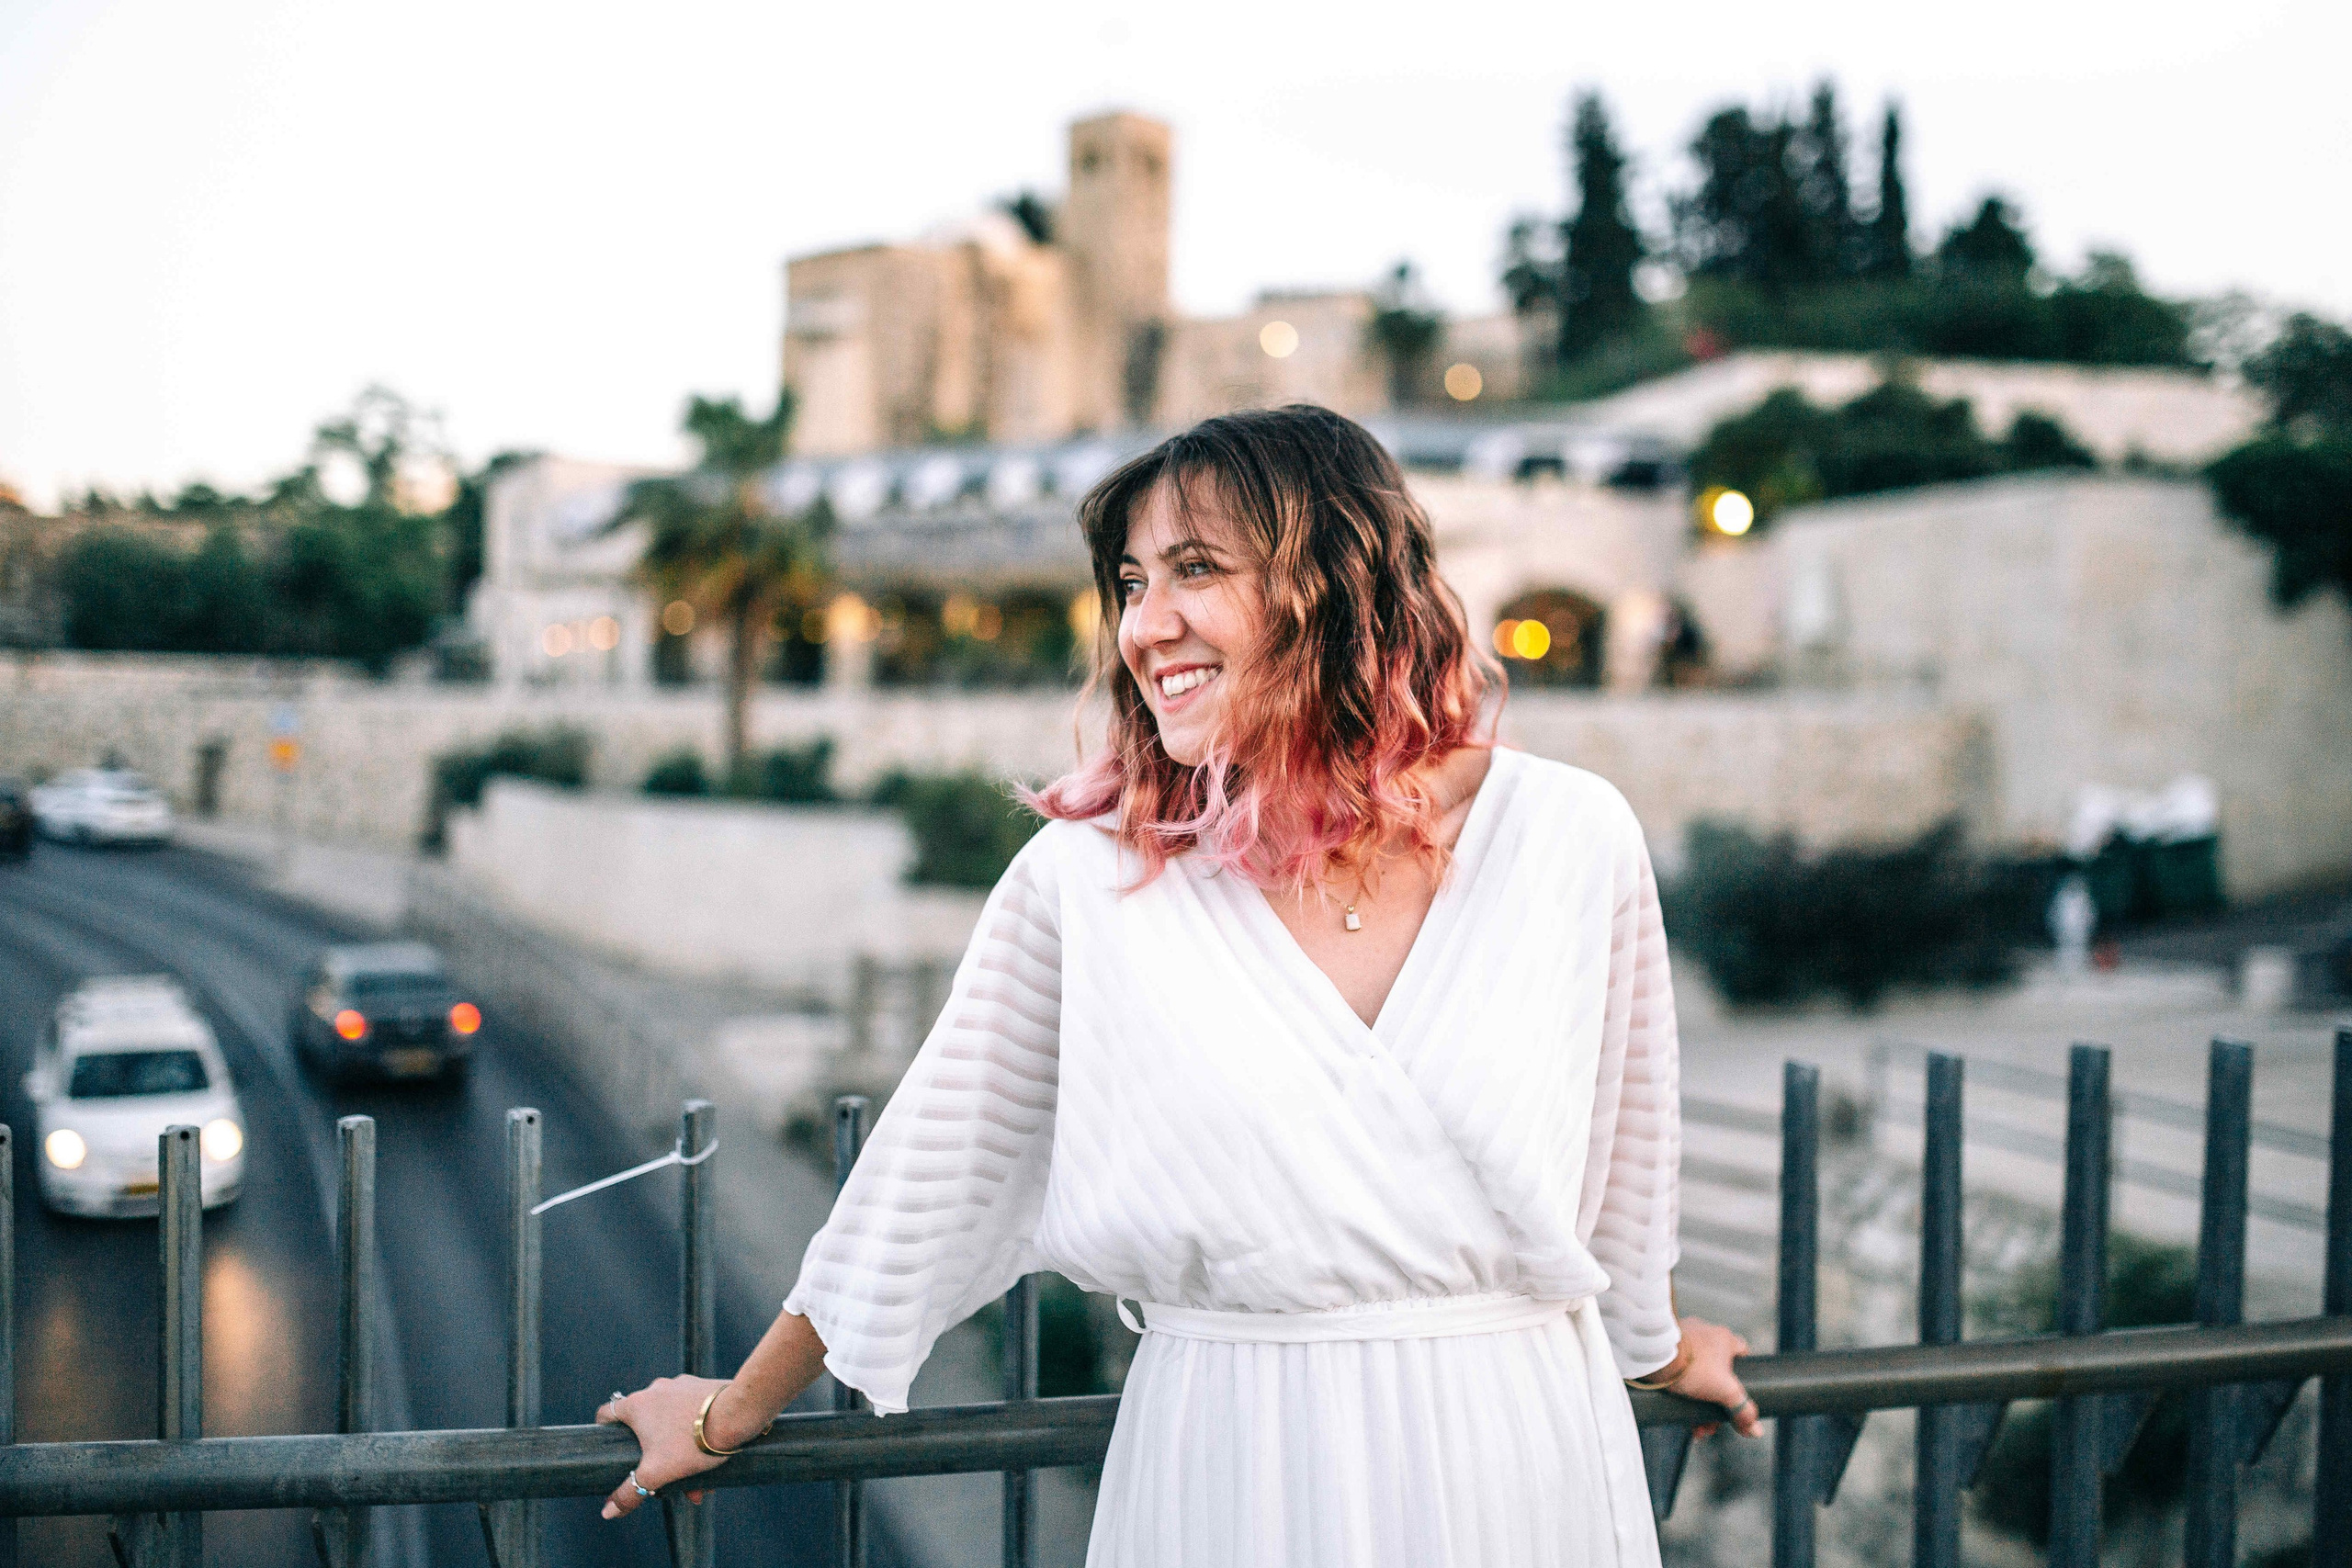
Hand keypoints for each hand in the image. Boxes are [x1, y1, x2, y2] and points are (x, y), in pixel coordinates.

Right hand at [597, 1375, 734, 1519]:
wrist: (736, 1416)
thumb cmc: (691, 1442)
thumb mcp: (656, 1473)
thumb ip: (629, 1492)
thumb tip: (607, 1511)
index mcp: (637, 1405)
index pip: (607, 1413)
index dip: (605, 1430)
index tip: (612, 1446)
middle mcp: (656, 1389)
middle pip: (645, 1424)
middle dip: (654, 1455)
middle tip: (665, 1478)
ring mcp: (682, 1385)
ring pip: (673, 1422)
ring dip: (679, 1450)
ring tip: (696, 1481)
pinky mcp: (705, 1387)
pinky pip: (694, 1414)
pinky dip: (698, 1436)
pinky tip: (712, 1460)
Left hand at [1668, 1317, 1759, 1438]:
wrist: (1652, 1357)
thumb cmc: (1692, 1366)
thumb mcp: (1725, 1390)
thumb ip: (1742, 1410)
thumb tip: (1756, 1430)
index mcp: (1723, 1338)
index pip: (1742, 1350)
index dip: (1744, 1371)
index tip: (1738, 1391)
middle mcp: (1704, 1333)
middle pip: (1718, 1372)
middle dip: (1717, 1401)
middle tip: (1711, 1423)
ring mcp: (1683, 1340)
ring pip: (1697, 1375)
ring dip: (1699, 1402)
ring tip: (1695, 1426)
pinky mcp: (1665, 1348)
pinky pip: (1678, 1372)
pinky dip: (1681, 1392)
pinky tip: (1680, 1412)